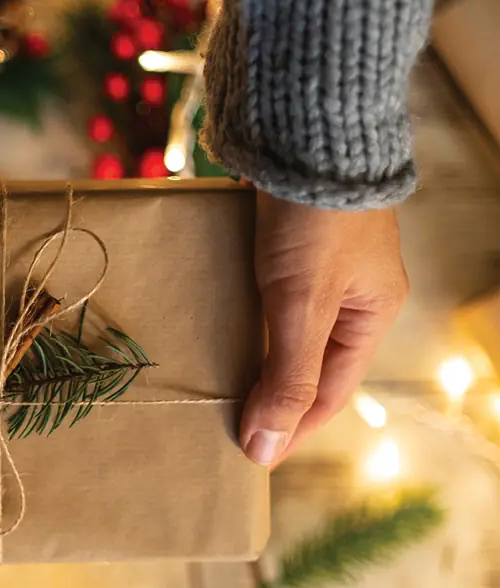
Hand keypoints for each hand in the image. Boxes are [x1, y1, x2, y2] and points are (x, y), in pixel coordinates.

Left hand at [241, 192, 408, 466]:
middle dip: (272, 400)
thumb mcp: (303, 305)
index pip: (329, 393)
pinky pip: (264, 300)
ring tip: (218, 393)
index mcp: (371, 314)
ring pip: (284, 334)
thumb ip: (287, 375)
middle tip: (230, 430)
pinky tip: (216, 337)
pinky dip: (243, 325)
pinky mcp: (285, 244)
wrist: (302, 131)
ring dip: (254, 363)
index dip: (291, 428)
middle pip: (307, 366)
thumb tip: (266, 447)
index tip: (251, 456)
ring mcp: (318, 267)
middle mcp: (350, 294)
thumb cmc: (314, 222)